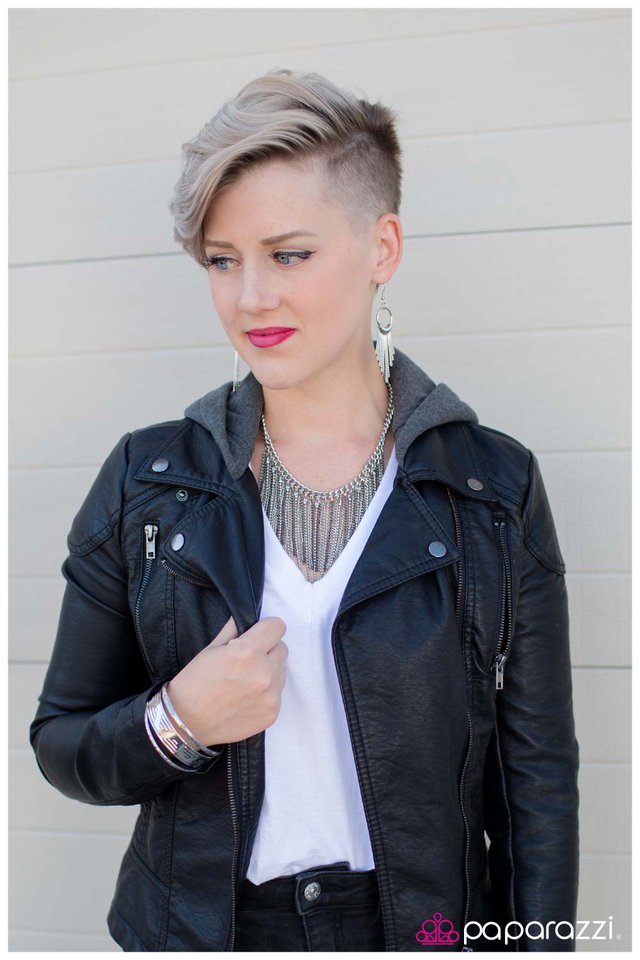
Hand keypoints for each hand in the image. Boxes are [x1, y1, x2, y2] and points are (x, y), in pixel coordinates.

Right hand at [165, 616, 287, 746]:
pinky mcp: (272, 714)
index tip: (256, 635)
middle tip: (247, 660)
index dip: (266, 628)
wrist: (186, 723)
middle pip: (282, 649)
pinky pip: (278, 693)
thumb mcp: (210, 648)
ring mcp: (271, 696)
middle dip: (267, 650)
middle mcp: (264, 673)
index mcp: (248, 652)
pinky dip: (266, 692)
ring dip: (269, 671)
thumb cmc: (194, 683)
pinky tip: (246, 698)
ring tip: (245, 681)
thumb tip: (248, 619)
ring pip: (281, 672)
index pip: (278, 626)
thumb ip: (234, 629)